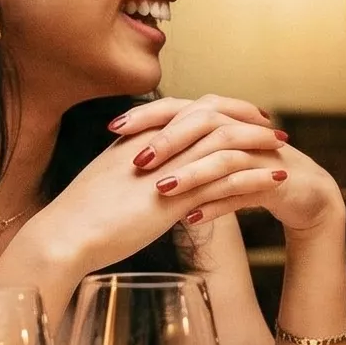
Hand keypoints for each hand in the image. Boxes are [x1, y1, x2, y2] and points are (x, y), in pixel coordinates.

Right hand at [13, 96, 279, 274]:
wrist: (63, 236)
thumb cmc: (80, 217)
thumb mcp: (109, 183)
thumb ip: (133, 171)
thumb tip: (154, 172)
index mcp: (138, 137)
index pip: (188, 109)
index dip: (220, 108)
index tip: (243, 115)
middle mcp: (155, 144)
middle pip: (211, 116)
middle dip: (245, 118)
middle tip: (271, 126)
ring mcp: (165, 169)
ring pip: (223, 144)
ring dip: (257, 144)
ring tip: (282, 149)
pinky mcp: (174, 198)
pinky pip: (225, 180)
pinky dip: (255, 176)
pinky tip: (276, 180)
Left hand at [113, 93, 343, 236]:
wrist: (303, 194)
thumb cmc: (248, 177)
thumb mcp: (208, 165)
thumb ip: (179, 155)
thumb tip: (130, 154)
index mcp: (219, 121)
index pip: (178, 107)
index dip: (147, 114)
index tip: (113, 127)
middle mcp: (239, 129)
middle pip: (202, 123)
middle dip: (168, 140)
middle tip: (138, 160)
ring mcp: (259, 153)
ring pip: (222, 156)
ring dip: (190, 173)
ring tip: (161, 190)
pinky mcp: (275, 180)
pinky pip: (244, 189)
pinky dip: (216, 205)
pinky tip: (191, 219)